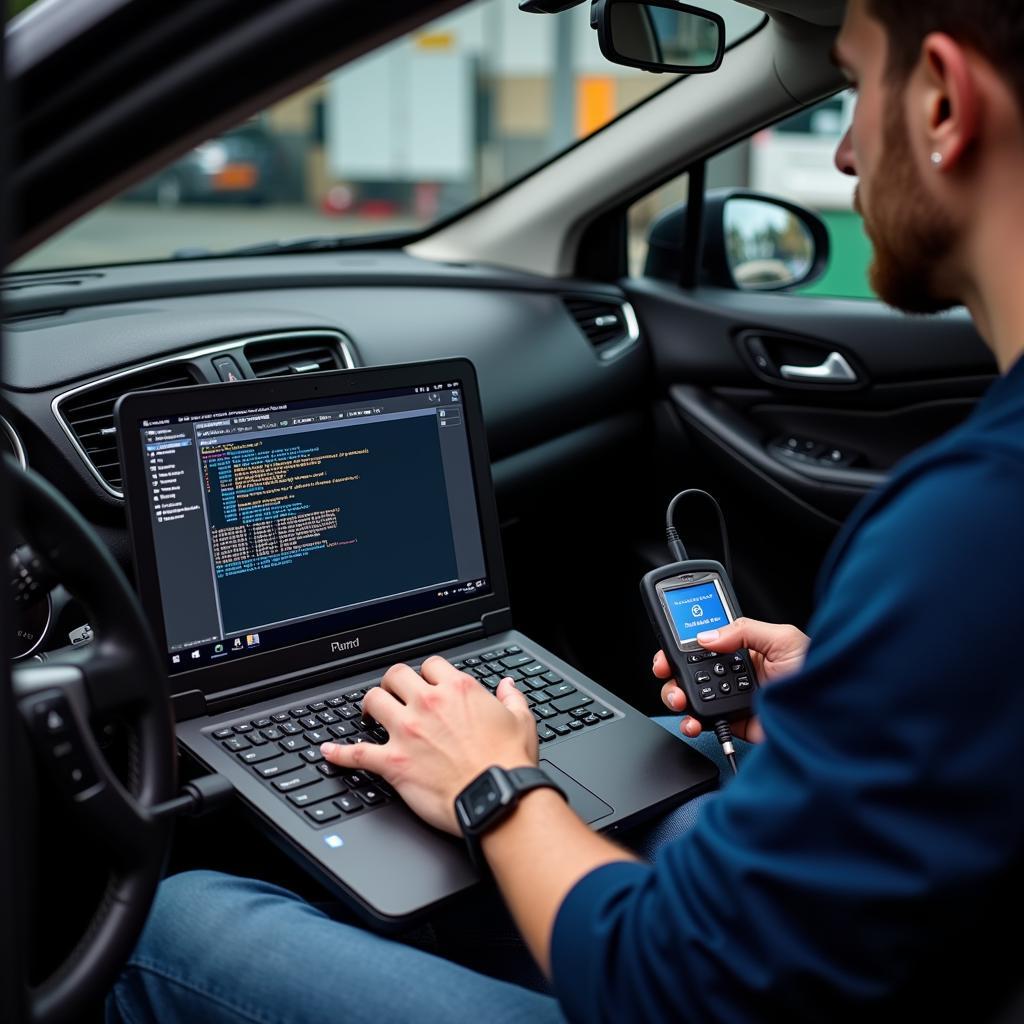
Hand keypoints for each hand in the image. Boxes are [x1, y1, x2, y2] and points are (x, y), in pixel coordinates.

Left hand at [320, 656, 538, 834]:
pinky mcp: (393, 762)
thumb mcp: (521, 720)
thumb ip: (511, 698)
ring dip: (370, 706)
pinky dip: (339, 752)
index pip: (431, 665)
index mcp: (458, 690)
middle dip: (393, 683)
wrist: (498, 797)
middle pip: (395, 676)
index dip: (427, 674)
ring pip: (373, 701)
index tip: (427, 684)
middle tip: (394, 695)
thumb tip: (507, 687)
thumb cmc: (509, 763)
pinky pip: (356, 753)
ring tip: (370, 714)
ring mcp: (407, 732)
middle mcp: (428, 704)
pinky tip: (328, 750)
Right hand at [654, 617, 808, 743]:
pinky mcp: (735, 723)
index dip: (682, 643)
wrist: (832, 716)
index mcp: (745, 648)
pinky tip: (692, 720)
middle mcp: (736, 673)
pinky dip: (691, 723)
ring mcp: (734, 698)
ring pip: (692, 696)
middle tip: (666, 672)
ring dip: (676, 695)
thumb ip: (744, 630)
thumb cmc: (817, 672)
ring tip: (680, 698)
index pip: (705, 643)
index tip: (668, 648)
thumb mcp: (783, 638)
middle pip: (690, 669)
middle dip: (671, 670)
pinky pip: (705, 722)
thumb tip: (707, 636)